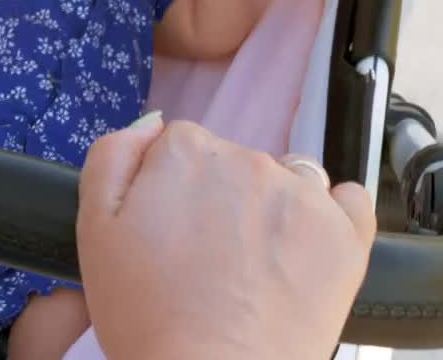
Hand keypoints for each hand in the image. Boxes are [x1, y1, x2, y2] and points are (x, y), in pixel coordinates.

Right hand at [77, 117, 375, 359]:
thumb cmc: (146, 314)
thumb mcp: (95, 228)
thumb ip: (113, 157)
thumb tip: (149, 128)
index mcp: (185, 151)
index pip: (179, 146)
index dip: (171, 190)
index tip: (170, 232)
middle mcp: (247, 158)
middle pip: (232, 160)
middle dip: (219, 197)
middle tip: (204, 259)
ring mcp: (303, 193)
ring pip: (286, 177)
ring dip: (272, 205)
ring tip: (255, 264)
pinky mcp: (346, 232)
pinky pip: (348, 199)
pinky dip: (331, 216)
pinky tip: (306, 249)